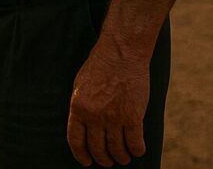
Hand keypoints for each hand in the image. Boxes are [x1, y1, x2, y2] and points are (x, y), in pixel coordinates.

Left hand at [67, 39, 149, 166]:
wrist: (121, 54)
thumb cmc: (100, 67)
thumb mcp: (80, 86)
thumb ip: (80, 108)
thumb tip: (82, 128)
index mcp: (78, 107)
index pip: (76, 141)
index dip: (81, 155)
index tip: (87, 162)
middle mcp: (94, 115)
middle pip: (97, 149)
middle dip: (103, 160)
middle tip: (108, 161)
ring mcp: (114, 117)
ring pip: (117, 150)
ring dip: (120, 157)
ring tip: (122, 157)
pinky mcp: (134, 116)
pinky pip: (135, 143)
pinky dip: (136, 151)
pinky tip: (136, 150)